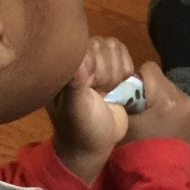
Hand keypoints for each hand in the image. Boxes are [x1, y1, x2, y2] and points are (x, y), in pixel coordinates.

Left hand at [48, 37, 134, 183]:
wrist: (96, 144)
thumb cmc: (81, 128)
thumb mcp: (75, 109)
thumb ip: (75, 83)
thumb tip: (81, 58)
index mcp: (62, 65)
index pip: (87, 46)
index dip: (95, 67)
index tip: (92, 88)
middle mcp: (77, 58)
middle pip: (103, 45)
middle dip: (107, 73)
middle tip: (99, 94)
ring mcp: (96, 61)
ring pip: (115, 47)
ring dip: (117, 73)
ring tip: (107, 93)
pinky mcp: (112, 66)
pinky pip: (124, 54)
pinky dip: (126, 72)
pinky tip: (117, 89)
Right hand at [122, 61, 189, 144]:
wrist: (157, 177)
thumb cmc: (133, 148)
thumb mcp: (121, 119)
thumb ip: (124, 96)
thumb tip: (124, 83)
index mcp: (166, 98)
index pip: (148, 69)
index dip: (135, 80)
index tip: (130, 96)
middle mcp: (185, 99)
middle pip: (161, 79)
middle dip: (149, 90)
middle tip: (140, 110)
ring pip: (170, 90)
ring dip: (160, 99)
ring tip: (152, 120)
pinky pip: (180, 103)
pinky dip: (170, 109)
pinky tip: (163, 125)